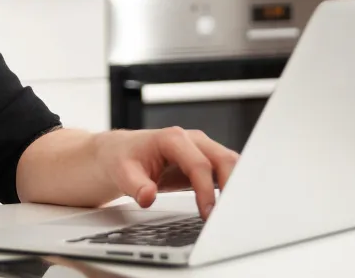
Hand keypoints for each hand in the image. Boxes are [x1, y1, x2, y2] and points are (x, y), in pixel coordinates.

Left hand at [95, 127, 239, 219]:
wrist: (118, 152)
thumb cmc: (121, 158)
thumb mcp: (121, 173)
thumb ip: (135, 185)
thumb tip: (147, 196)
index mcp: (173, 139)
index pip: (199, 165)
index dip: (206, 191)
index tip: (207, 213)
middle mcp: (192, 140)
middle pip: (224, 160)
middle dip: (232, 187)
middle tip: (229, 216)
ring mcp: (201, 149)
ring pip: (230, 164)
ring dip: (236, 187)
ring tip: (234, 214)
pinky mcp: (205, 160)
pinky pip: (226, 171)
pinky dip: (232, 187)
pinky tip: (231, 206)